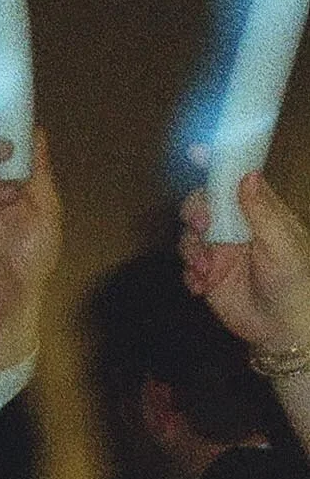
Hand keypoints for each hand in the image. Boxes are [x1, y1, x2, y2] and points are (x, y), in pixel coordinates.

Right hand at [179, 168, 309, 361]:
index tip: (196, 152)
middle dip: (194, 211)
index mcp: (255, 210)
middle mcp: (234, 225)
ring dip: (191, 250)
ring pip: (188, 236)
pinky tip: (203, 287)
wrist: (283, 326)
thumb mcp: (282, 242)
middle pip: (201, 204)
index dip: (214, 164)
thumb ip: (262, 209)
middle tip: (202, 225)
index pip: (232, 179)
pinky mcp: (207, 277)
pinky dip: (189, 275)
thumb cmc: (293, 279)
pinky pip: (186, 268)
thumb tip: (249, 174)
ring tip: (206, 270)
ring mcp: (218, 250)